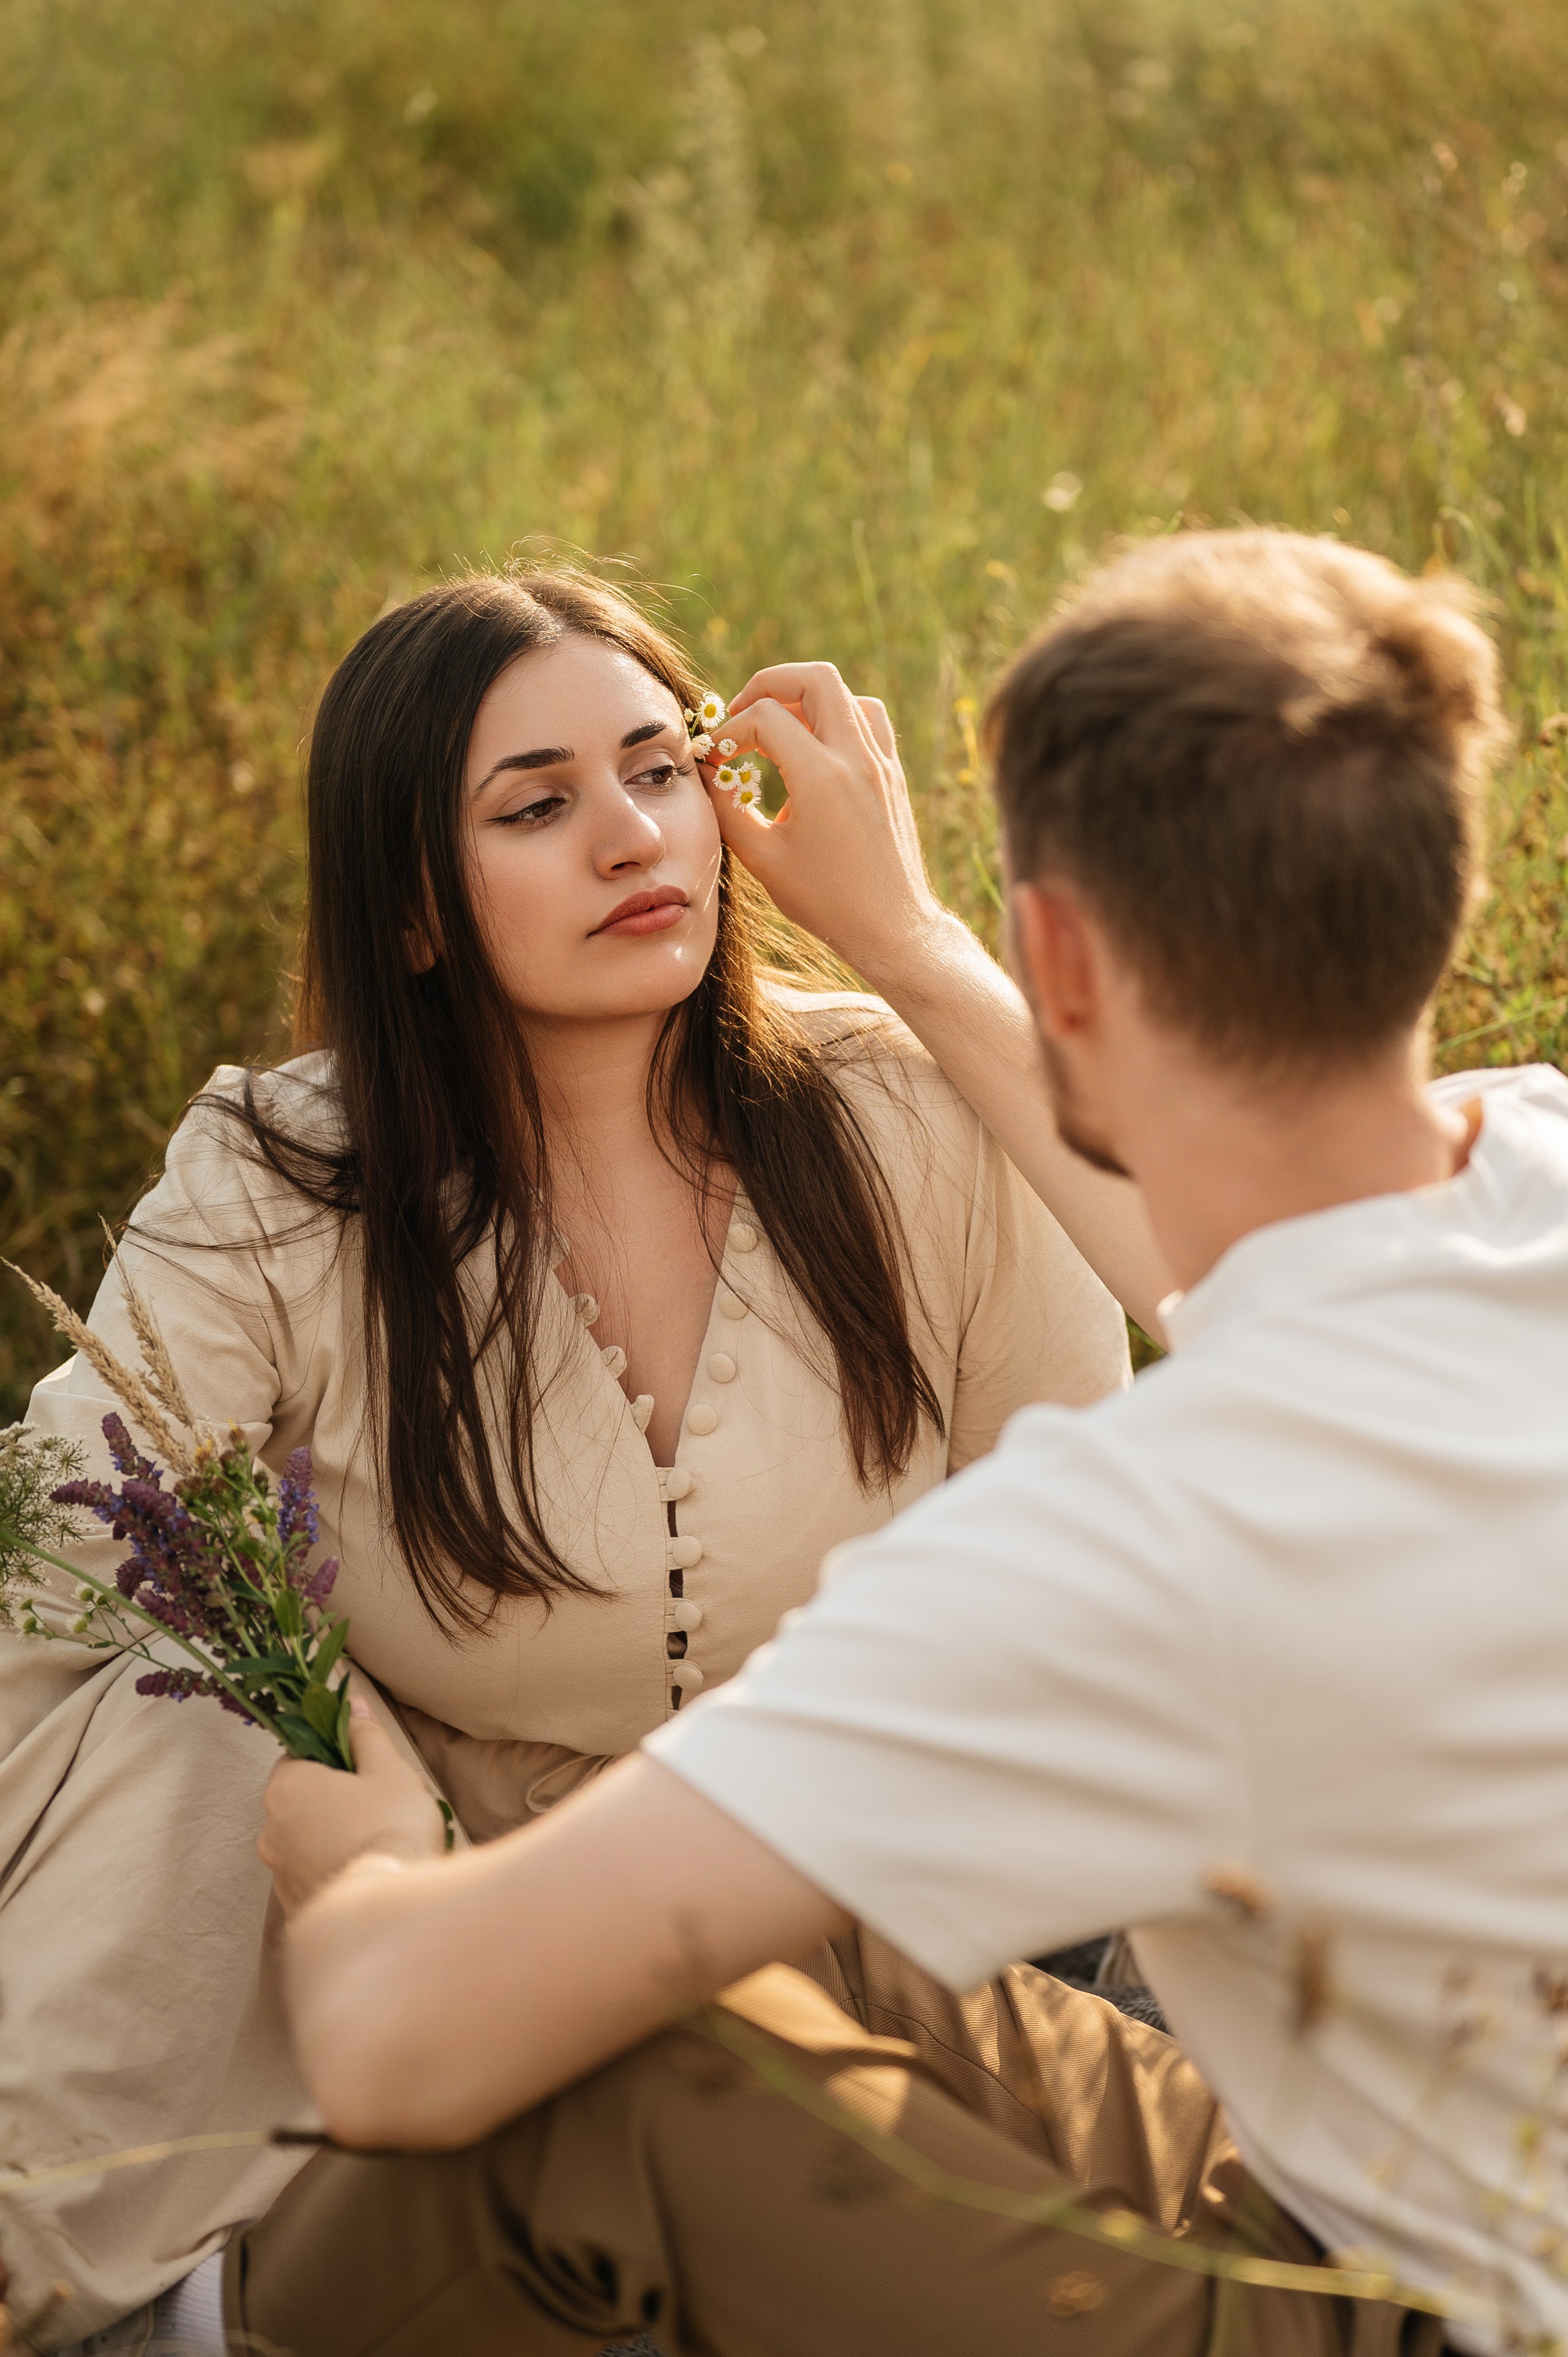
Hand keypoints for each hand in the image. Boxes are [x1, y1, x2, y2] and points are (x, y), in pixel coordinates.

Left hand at [259, 1696, 445, 1919]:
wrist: (389, 1905)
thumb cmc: (389, 1827)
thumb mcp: (388, 1770)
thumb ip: (365, 1736)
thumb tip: (353, 1704)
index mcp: (287, 1788)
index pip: (297, 1757)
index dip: (329, 1757)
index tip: (359, 1766)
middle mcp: (270, 1831)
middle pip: (299, 1801)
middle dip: (330, 1798)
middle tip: (374, 1803)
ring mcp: (278, 1873)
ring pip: (303, 1841)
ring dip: (329, 1836)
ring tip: (373, 1841)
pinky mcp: (292, 1906)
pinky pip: (310, 1876)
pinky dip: (330, 1869)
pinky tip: (363, 1870)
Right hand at [706, 662, 948, 987]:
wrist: (891, 928)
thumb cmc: (826, 902)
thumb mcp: (762, 859)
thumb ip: (727, 808)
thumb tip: (707, 771)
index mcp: (822, 777)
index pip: (766, 717)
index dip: (730, 730)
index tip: (715, 758)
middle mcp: (857, 759)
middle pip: (815, 677)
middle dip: (769, 685)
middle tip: (743, 714)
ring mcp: (881, 763)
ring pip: (845, 693)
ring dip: (805, 698)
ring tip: (776, 728)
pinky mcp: (892, 774)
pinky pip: (868, 719)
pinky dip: (836, 716)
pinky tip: (814, 746)